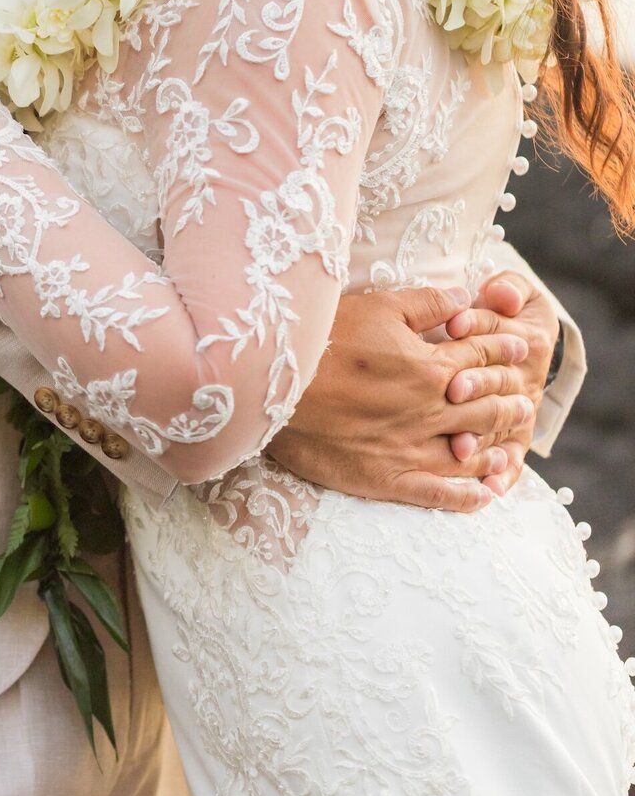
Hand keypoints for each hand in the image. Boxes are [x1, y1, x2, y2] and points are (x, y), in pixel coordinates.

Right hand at [267, 285, 534, 512]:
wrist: (272, 388)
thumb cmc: (322, 339)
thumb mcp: (378, 306)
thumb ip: (427, 303)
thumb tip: (464, 298)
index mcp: (430, 367)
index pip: (482, 360)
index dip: (504, 352)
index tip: (520, 351)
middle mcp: (430, 411)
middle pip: (485, 407)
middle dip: (509, 403)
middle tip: (523, 404)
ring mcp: (411, 449)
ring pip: (470, 454)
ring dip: (496, 451)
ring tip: (512, 450)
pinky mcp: (387, 479)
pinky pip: (438, 494)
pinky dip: (466, 497)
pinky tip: (483, 497)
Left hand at [444, 271, 557, 495]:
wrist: (524, 335)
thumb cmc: (507, 310)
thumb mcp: (513, 293)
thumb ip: (510, 289)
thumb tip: (503, 295)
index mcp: (521, 341)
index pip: (494, 332)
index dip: (475, 326)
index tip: (452, 325)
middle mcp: (520, 379)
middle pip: (496, 381)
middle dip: (475, 383)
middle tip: (452, 389)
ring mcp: (515, 410)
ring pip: (499, 425)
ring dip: (480, 436)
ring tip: (459, 448)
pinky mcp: (512, 435)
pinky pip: (510, 459)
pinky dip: (502, 475)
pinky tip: (488, 489)